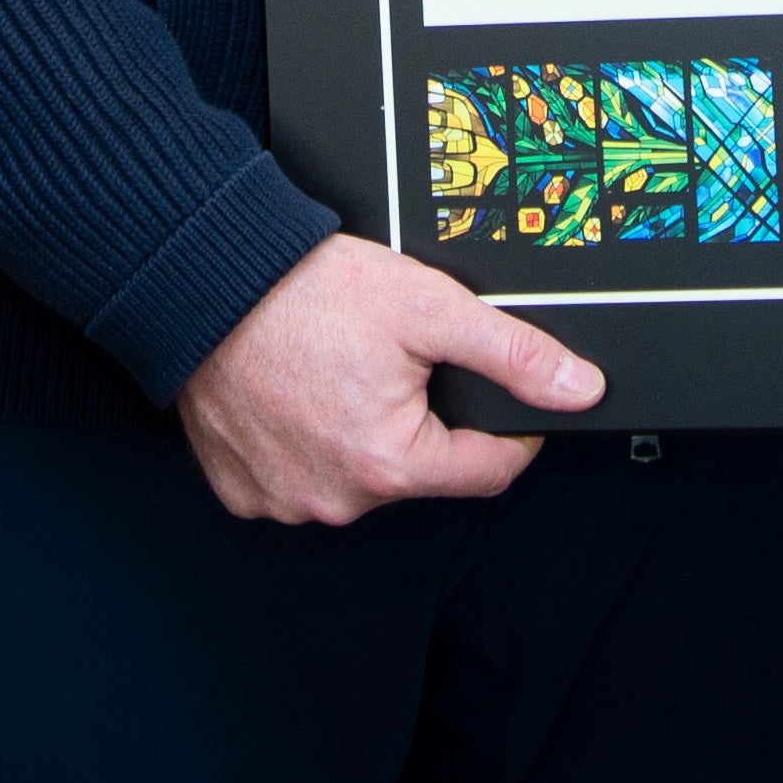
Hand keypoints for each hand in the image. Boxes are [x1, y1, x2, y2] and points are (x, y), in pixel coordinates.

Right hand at [175, 234, 603, 523]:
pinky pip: (296, 477)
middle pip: (418, 470)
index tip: (491, 392)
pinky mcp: (243, 492)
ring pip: (357, 475)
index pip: (489, 470)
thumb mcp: (429, 307)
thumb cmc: (304, 292)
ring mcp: (285, 502)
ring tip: (336, 371)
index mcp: (391, 464)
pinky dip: (304, 443)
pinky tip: (297, 394)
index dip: (506, 427)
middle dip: (419, 420)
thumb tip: (580, 388)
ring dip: (358, 433)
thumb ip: (512, 352)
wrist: (202, 280)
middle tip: (392, 360)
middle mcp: (337, 500)